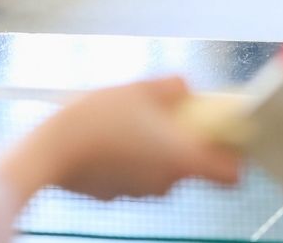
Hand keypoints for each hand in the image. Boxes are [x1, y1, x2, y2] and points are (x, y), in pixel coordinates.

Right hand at [0, 77, 242, 201]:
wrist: (49, 151)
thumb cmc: (97, 119)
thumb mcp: (140, 88)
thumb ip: (173, 88)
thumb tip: (184, 89)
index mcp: (182, 158)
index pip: (232, 175)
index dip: (234, 156)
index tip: (223, 135)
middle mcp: (167, 182)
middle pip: (191, 164)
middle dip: (182, 138)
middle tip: (163, 112)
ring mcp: (141, 192)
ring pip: (161, 167)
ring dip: (153, 145)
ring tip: (127, 119)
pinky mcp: (116, 194)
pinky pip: (134, 173)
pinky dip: (129, 157)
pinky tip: (108, 136)